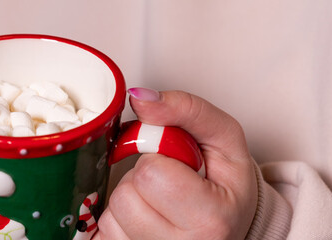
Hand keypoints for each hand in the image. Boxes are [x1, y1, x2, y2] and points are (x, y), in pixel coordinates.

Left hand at [94, 88, 257, 239]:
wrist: (229, 227)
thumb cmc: (227, 187)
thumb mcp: (224, 138)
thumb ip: (186, 110)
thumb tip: (140, 98)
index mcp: (210, 220)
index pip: (151, 173)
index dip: (158, 159)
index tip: (179, 165)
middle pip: (126, 195)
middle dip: (142, 180)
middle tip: (170, 185)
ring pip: (111, 213)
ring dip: (130, 199)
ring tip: (159, 202)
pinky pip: (102, 231)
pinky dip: (119, 219)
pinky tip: (145, 218)